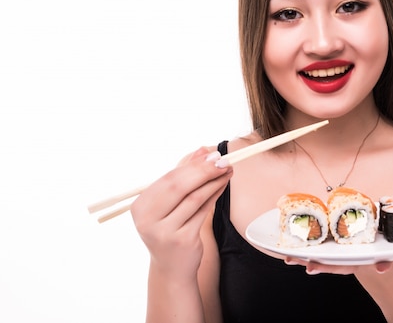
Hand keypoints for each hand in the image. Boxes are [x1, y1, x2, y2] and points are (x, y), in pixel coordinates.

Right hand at [131, 147, 232, 280]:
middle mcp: (147, 220)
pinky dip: (214, 195)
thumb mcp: (171, 203)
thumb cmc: (170, 229)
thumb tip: (204, 150)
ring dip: (213, 181)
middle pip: (179, 187)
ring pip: (194, 198)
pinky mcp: (183, 240)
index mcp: (140, 207)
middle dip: (204, 170)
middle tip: (223, 160)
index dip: (192, 165)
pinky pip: (202, 211)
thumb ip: (184, 175)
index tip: (211, 154)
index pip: (168, 179)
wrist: (172, 268)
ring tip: (227, 170)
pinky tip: (222, 185)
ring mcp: (164, 232)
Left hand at [285, 247, 392, 305]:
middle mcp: (367, 266)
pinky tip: (294, 258)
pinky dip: (314, 261)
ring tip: (290, 260)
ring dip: (312, 262)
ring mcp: (356, 268)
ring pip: (332, 265)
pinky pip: (329, 263)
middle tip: (309, 266)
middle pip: (346, 264)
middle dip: (328, 264)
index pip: (384, 263)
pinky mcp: (349, 267)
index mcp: (386, 263)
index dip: (384, 265)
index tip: (382, 269)